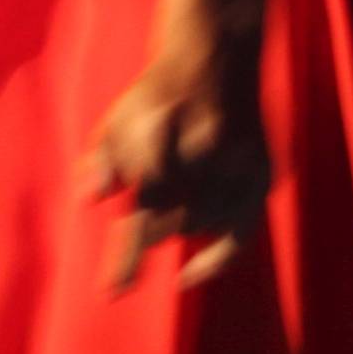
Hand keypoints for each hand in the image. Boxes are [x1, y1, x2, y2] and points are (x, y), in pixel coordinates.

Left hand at [81, 31, 272, 292]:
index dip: (129, 256)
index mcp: (164, 130)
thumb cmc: (156, 97)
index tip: (112, 293)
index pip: (145, 204)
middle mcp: (207, 147)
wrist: (216, 60)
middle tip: (128, 253)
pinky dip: (217, 257)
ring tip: (159, 222)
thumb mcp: (118, 118)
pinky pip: (242, 232)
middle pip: (173, 219)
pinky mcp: (263, 173)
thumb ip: (102, 159)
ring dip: (175, 232)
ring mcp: (240, 162)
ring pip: (204, 225)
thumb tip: (89, 200)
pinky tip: (189, 276)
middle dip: (147, 237)